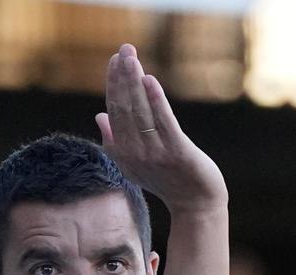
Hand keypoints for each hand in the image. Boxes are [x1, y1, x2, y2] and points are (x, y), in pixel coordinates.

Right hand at [95, 44, 227, 215]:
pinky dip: (156, 101)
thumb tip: (99, 115)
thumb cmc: (166, 181)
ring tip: (132, 57)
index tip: (115, 59)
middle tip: (124, 49)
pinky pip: (164, 123)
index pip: (114, 111)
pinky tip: (150, 80)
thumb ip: (114, 141)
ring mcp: (156, 153)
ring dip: (135, 82)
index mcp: (122, 152)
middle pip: (125, 108)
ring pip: (141, 112)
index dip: (114, 84)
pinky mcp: (178, 153)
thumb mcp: (134, 163)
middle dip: (123, 76)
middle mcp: (135, 153)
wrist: (195, 204)